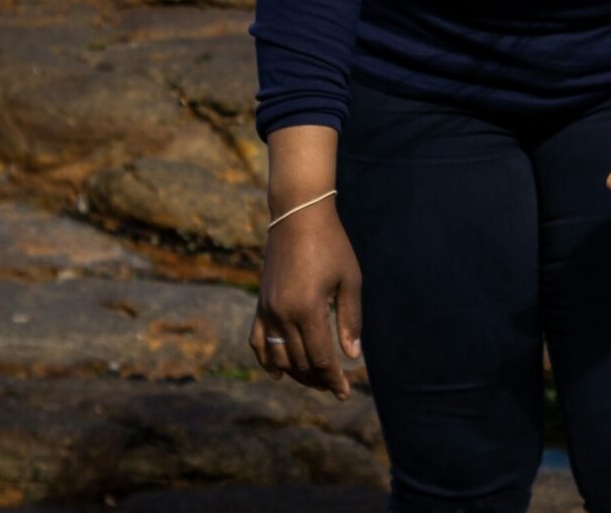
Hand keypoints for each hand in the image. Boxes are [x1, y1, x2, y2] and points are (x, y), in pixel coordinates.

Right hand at [249, 200, 362, 400]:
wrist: (298, 217)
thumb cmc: (332, 244)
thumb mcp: (349, 280)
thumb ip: (350, 319)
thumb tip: (352, 356)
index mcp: (308, 309)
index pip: (320, 358)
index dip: (333, 379)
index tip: (344, 393)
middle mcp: (283, 314)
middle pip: (299, 362)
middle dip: (318, 380)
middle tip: (336, 388)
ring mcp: (267, 310)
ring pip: (278, 357)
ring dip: (296, 374)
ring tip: (315, 381)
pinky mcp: (260, 305)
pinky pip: (258, 341)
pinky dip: (266, 360)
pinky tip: (278, 373)